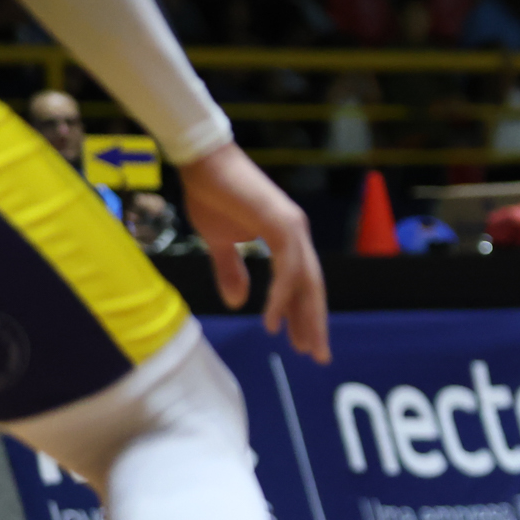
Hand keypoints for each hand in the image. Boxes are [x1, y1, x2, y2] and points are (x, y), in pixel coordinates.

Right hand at [177, 142, 329, 363]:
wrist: (202, 163)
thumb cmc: (212, 197)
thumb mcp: (220, 243)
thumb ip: (231, 272)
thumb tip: (239, 304)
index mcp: (287, 239)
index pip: (303, 284)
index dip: (304, 313)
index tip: (303, 344)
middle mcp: (297, 235)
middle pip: (313, 287)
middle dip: (315, 323)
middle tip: (318, 356)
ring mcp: (292, 228)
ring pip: (306, 281)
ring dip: (304, 316)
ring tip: (301, 346)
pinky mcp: (281, 223)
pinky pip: (287, 268)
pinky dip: (282, 295)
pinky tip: (275, 319)